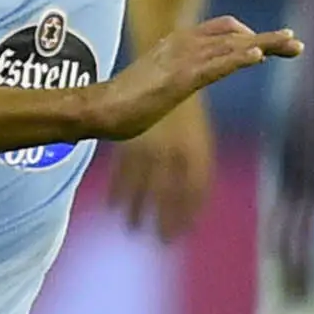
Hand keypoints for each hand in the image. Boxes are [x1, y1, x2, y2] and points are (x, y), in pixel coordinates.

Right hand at [87, 15, 298, 142]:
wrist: (100, 109)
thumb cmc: (126, 101)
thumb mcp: (159, 81)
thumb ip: (177, 76)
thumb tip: (187, 81)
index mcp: (178, 43)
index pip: (223, 29)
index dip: (250, 34)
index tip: (272, 47)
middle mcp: (183, 44)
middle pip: (234, 33)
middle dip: (268, 38)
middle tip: (296, 43)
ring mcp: (182, 61)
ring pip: (231, 46)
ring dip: (264, 44)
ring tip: (291, 44)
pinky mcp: (179, 80)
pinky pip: (215, 66)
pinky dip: (238, 59)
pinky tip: (258, 58)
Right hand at [107, 94, 214, 242]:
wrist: (169, 72)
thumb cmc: (186, 109)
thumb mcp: (198, 137)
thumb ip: (196, 166)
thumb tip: (193, 200)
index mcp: (197, 151)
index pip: (195, 192)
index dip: (188, 214)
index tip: (182, 233)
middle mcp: (175, 153)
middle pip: (170, 195)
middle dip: (164, 220)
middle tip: (160, 240)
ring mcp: (151, 147)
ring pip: (143, 186)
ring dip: (137, 210)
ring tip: (132, 227)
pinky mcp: (131, 140)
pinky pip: (124, 171)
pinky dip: (119, 190)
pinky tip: (115, 206)